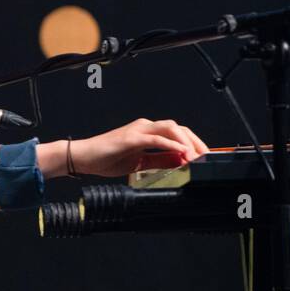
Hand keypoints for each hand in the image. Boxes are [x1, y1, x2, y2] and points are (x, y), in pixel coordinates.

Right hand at [70, 118, 209, 177]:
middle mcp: (144, 127)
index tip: (203, 157)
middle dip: (196, 141)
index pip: (176, 133)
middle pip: (178, 128)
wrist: (83, 158)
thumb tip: (180, 162)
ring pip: (170, 128)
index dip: (193, 143)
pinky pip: (156, 138)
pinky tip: (181, 153)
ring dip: (187, 141)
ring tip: (196, 155)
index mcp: (146, 132)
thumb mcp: (138, 163)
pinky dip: (171, 145)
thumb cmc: (105, 159)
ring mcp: (138, 130)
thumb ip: (159, 161)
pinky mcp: (131, 138)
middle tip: (207, 156)